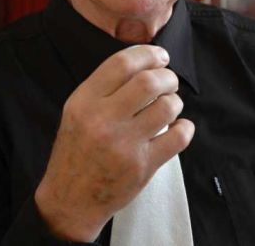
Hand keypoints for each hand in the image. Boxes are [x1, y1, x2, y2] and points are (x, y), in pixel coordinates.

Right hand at [34, 44, 194, 241]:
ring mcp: (124, 144)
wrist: (70, 200)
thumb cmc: (76, 150)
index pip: (122, 64)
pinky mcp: (142, 167)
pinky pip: (177, 139)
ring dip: (175, 101)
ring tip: (170, 104)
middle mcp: (103, 120)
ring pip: (166, 108)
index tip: (160, 56)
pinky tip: (179, 127)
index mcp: (84, 101)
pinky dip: (184, 128)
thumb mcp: (76, 110)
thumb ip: (104, 86)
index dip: (147, 54)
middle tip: (169, 81)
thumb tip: (144, 63)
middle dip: (167, 76)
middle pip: (148, 82)